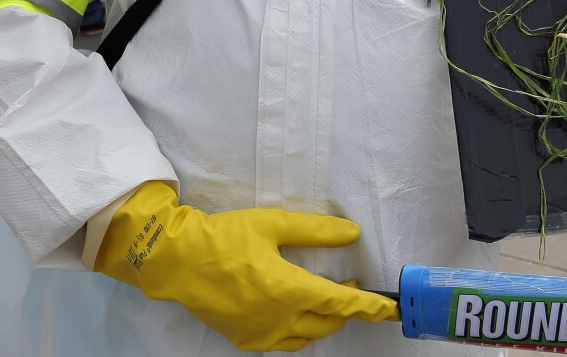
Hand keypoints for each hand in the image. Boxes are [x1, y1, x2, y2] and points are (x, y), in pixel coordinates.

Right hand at [92, 182, 396, 351]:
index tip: (388, 308)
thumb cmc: (225, 237)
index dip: (369, 305)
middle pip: (328, 323)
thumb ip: (315, 230)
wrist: (178, 261)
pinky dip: (299, 331)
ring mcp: (261, 333)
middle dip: (347, 310)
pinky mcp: (244, 339)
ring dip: (324, 322)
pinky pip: (284, 343)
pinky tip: (297, 315)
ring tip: (328, 301)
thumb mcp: (273, 224)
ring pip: (307, 337)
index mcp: (289, 290)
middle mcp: (278, 318)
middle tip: (352, 289)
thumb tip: (351, 233)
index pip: (341, 302)